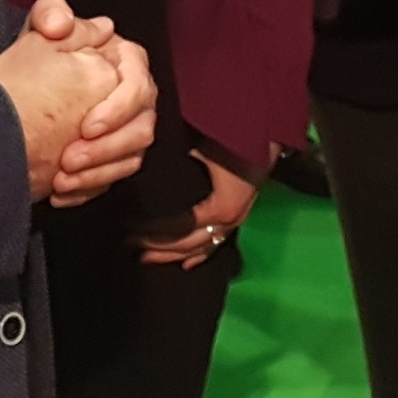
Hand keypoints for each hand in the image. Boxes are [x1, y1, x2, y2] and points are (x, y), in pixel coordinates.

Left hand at [0, 0, 124, 201]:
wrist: (11, 104)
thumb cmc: (31, 62)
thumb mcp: (36, 32)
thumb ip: (49, 14)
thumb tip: (62, 24)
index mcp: (123, 62)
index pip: (139, 84)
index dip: (118, 108)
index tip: (86, 126)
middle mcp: (131, 98)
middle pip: (142, 128)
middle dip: (107, 149)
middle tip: (69, 158)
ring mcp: (125, 130)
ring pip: (131, 158)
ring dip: (97, 173)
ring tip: (62, 178)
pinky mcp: (112, 158)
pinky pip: (112, 179)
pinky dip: (88, 188)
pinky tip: (61, 192)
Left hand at [138, 150, 260, 269]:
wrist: (266, 134)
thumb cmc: (235, 141)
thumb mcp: (205, 152)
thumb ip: (181, 163)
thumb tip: (149, 168)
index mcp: (219, 210)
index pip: (179, 228)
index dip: (154, 232)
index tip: (131, 230)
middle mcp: (227, 223)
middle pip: (188, 244)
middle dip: (159, 248)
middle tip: (131, 246)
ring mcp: (234, 222)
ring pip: (201, 248)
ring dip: (175, 254)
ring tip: (149, 257)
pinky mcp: (236, 217)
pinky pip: (216, 243)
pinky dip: (200, 254)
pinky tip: (187, 264)